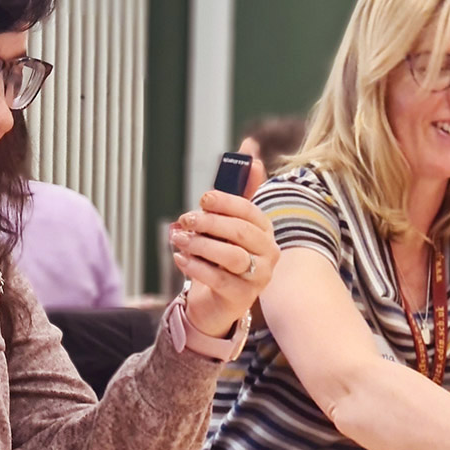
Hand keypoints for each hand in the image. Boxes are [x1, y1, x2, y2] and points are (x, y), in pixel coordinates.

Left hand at [171, 176, 278, 338]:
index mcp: (265, 230)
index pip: (249, 210)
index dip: (225, 202)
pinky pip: (218, 279)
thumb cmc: (222, 256)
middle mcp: (268, 253)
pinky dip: (195, 266)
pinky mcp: (241, 298)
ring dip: (201, 244)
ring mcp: (258, 277)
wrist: (217, 302)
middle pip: (240, 232)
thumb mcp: (228, 222)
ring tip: (180, 239)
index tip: (203, 199)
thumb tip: (250, 147)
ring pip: (231, 255)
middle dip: (210, 222)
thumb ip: (238, 189)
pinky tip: (180, 258)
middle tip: (186, 219)